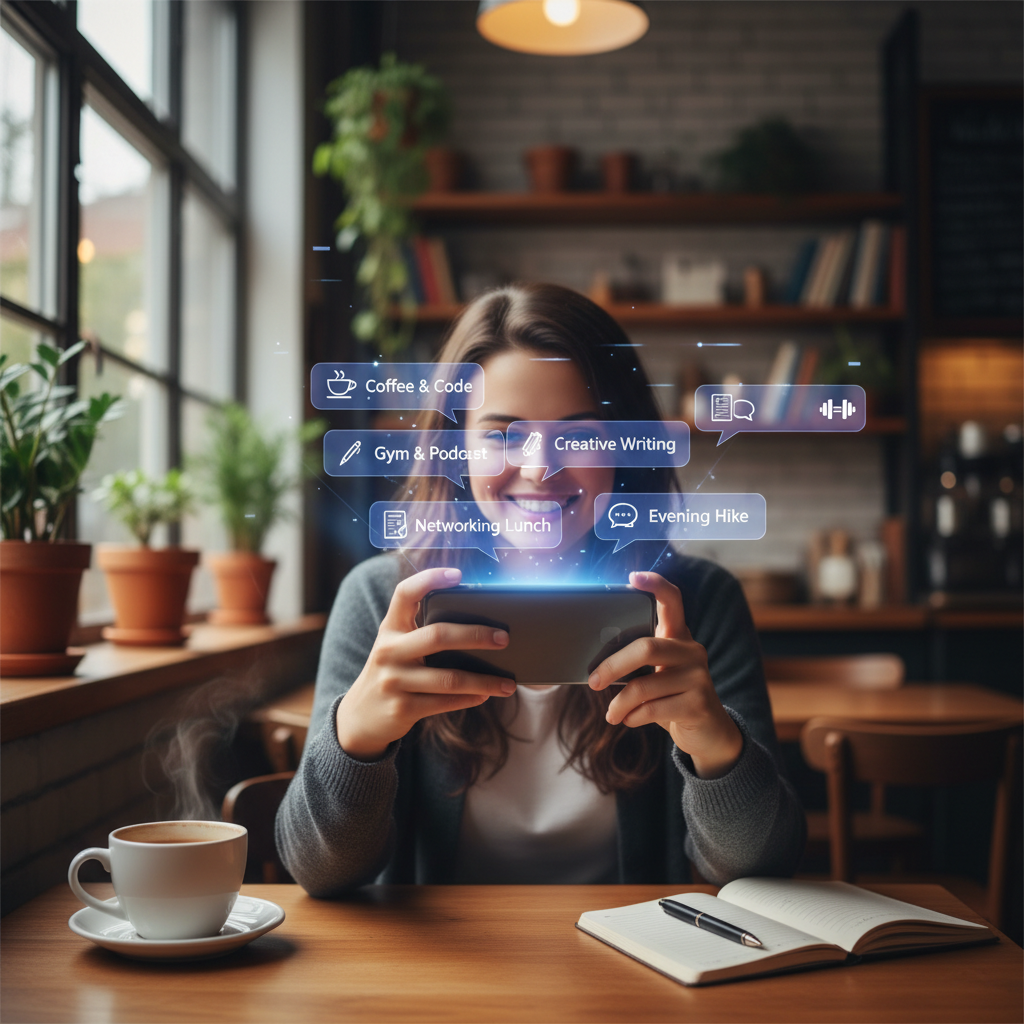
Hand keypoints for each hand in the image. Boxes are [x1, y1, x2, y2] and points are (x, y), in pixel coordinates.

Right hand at [336, 567, 515, 760]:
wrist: (360, 717)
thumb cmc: (392, 672)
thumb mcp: (397, 646)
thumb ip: (423, 632)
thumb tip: (479, 626)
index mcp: (390, 628)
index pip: (405, 594)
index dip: (429, 579)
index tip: (457, 574)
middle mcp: (388, 651)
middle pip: (438, 636)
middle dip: (476, 635)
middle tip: (504, 638)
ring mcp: (393, 681)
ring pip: (449, 678)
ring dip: (484, 681)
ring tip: (508, 683)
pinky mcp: (401, 709)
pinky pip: (444, 702)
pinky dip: (470, 698)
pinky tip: (486, 695)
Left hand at [587, 571, 742, 779]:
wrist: (708, 733)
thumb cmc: (671, 697)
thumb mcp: (656, 674)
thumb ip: (637, 663)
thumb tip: (594, 667)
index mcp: (678, 636)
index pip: (672, 600)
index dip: (655, 584)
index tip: (633, 577)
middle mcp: (692, 650)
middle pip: (645, 648)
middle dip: (612, 666)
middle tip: (593, 681)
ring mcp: (699, 677)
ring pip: (644, 686)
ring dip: (619, 703)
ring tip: (611, 714)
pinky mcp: (699, 704)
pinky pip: (652, 709)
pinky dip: (633, 717)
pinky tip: (629, 720)